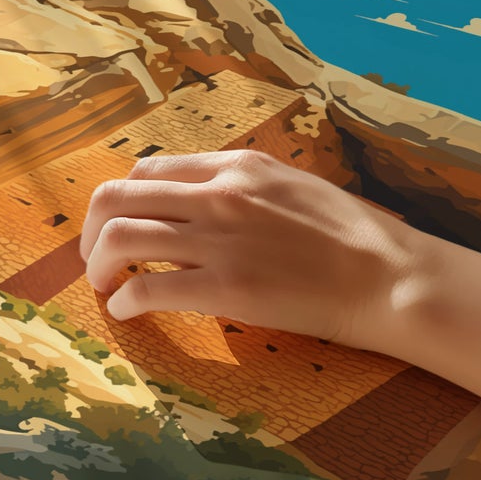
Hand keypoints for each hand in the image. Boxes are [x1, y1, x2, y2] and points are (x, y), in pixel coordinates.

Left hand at [80, 150, 428, 348]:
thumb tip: (204, 200)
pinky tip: (128, 312)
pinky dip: (125, 302)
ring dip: (99, 265)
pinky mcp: (224, 287)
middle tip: (96, 259)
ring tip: (105, 286)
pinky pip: (147, 288)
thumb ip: (244, 187)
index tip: (122, 226)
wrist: (387, 275)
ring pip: (120, 237)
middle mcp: (218, 194)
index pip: (149, 169)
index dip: (125, 200)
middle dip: (93, 230)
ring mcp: (219, 240)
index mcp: (235, 167)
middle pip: (118, 196)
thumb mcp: (292, 186)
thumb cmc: (351, 236)